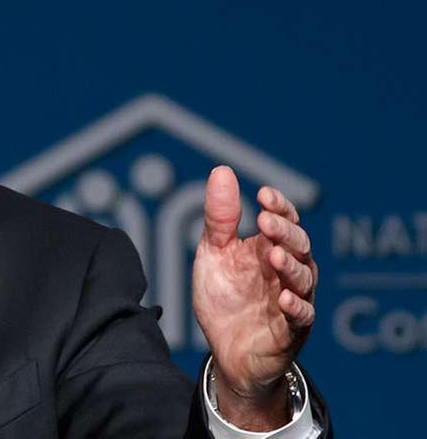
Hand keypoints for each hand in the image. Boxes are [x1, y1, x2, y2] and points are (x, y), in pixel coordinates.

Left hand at [192, 166, 315, 428]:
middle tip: (266, 222)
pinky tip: (285, 298)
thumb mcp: (215, 254)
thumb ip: (220, 218)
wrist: (226, 350)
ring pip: (304, 278)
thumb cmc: (225, 297)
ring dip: (292, 265)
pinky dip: (296, 307)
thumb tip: (222, 170)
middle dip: (285, 232)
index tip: (263, 194)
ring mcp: (294, 300)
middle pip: (299, 245)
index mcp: (270, 248)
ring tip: (275, 256)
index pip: (284, 220)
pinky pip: (302, 317)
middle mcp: (288, 271)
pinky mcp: (292, 331)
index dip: (279, 206)